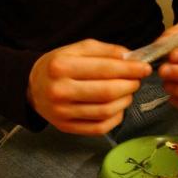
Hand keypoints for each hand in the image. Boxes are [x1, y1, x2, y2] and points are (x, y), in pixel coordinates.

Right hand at [28, 39, 151, 134]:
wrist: (32, 87)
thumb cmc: (57, 66)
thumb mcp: (76, 49)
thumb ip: (105, 51)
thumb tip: (131, 58)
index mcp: (61, 67)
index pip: (104, 69)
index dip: (130, 69)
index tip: (145, 68)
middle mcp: (59, 91)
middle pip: (107, 93)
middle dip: (130, 85)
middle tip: (136, 80)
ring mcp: (62, 112)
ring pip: (105, 111)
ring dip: (125, 102)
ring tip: (127, 93)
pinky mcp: (65, 127)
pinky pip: (99, 128)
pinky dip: (115, 118)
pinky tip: (117, 108)